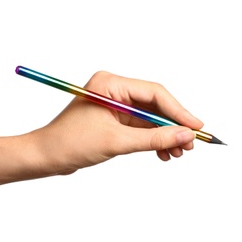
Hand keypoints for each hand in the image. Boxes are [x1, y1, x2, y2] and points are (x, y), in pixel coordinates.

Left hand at [30, 70, 203, 174]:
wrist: (45, 157)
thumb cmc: (70, 143)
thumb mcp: (116, 141)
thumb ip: (153, 139)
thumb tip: (184, 135)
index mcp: (110, 84)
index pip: (153, 93)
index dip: (178, 111)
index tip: (196, 127)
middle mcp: (113, 90)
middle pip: (154, 104)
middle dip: (172, 125)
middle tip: (189, 145)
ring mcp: (113, 104)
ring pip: (149, 117)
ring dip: (164, 134)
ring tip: (177, 152)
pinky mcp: (113, 118)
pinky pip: (140, 126)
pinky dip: (152, 139)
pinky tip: (163, 152)